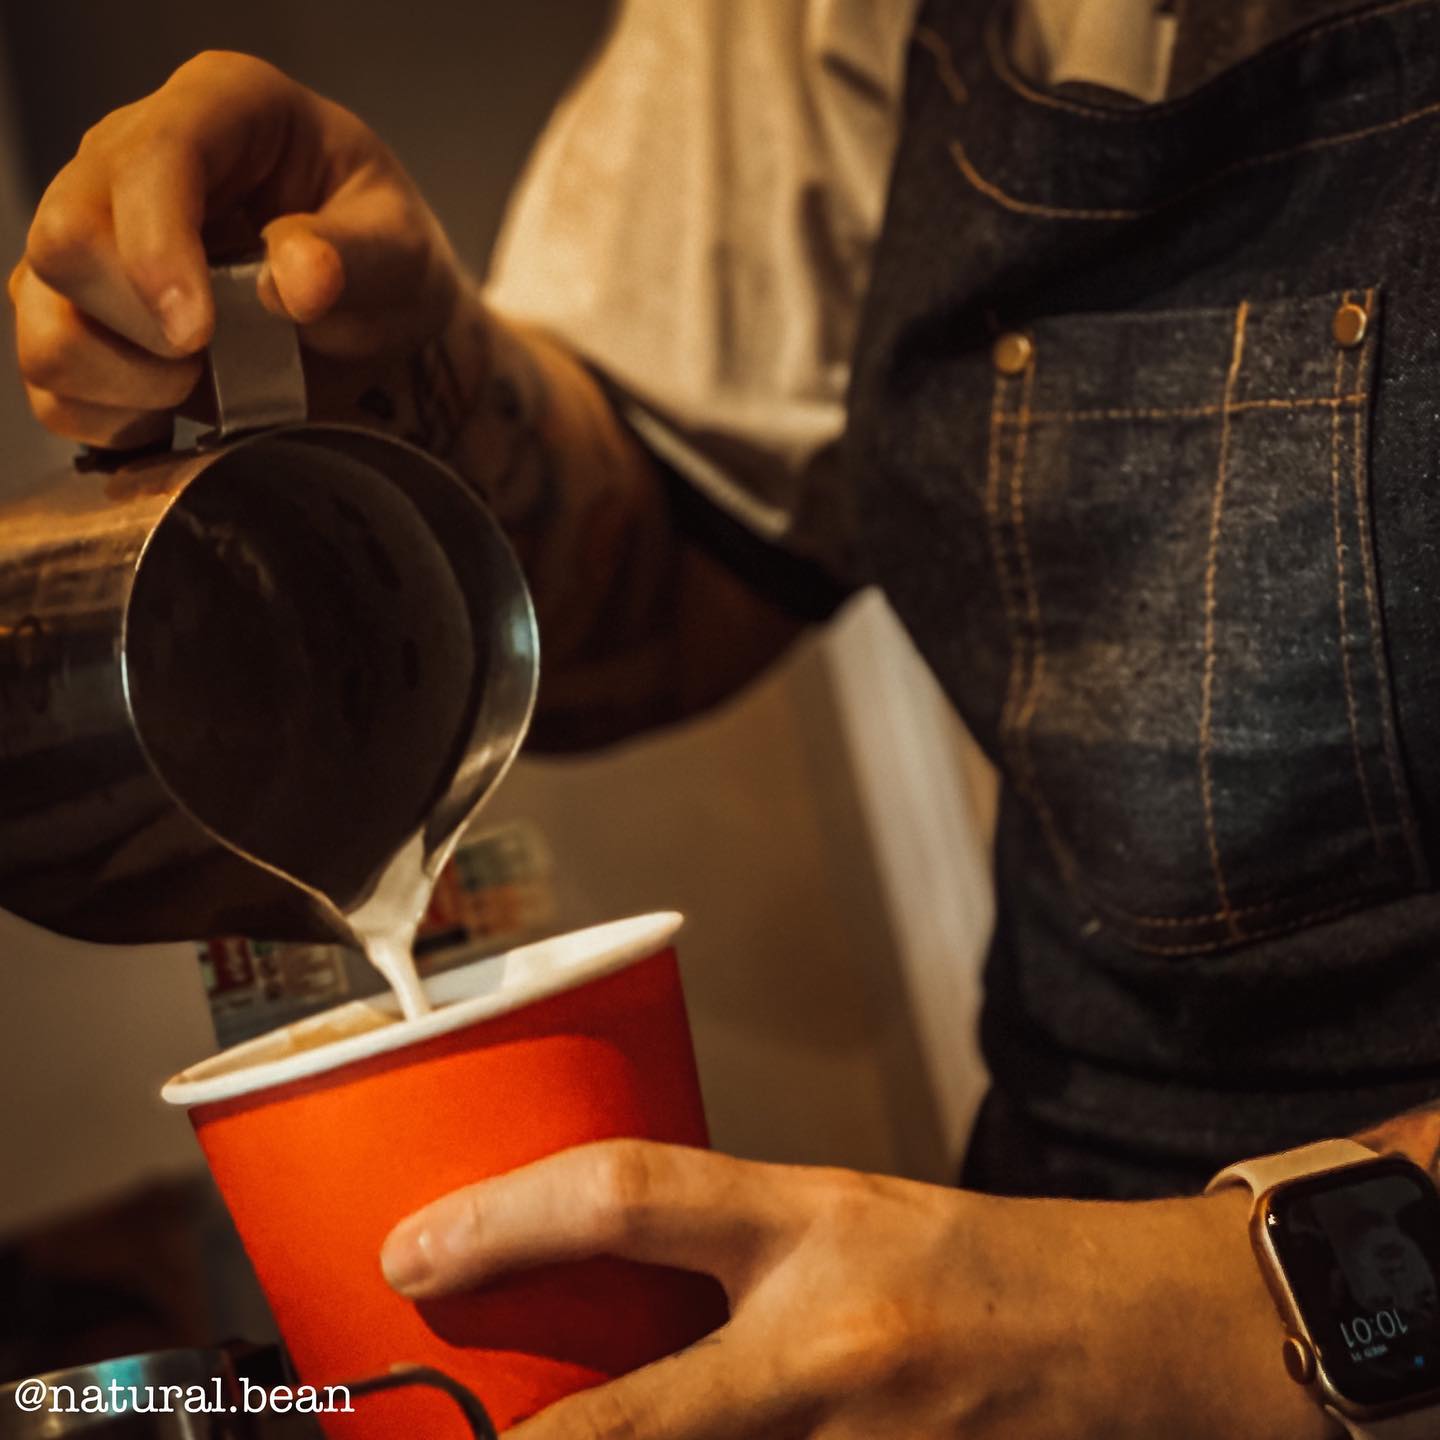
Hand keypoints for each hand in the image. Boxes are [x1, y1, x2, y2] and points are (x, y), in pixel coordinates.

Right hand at [9, 49, 464, 446]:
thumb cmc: (384, 263)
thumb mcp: (402, 250)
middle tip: (215, 354)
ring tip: (203, 381)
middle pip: (64, 238)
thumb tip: (295, 280)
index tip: (198, 332)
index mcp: (222, 109)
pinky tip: (176, 411)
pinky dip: (113, 420)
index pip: (147, 159)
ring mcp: (97, 242)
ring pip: (42, 319)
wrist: (381, 327)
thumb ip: (355, 257)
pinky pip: (53, 388)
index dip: (156, 250)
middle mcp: (132, 162)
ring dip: (123, 381)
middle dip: (138, 324)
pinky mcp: (84, 320)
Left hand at [380, 1139, 1333, 1438]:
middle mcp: (825, 1346)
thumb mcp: (842, 1217)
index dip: (503, 1220)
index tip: (411, 1252)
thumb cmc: (975, 1262)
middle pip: (629, 1421)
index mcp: (810, 1223)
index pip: (629, 1195)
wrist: (1131, 1337)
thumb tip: (600, 1283)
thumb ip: (732, 1254)